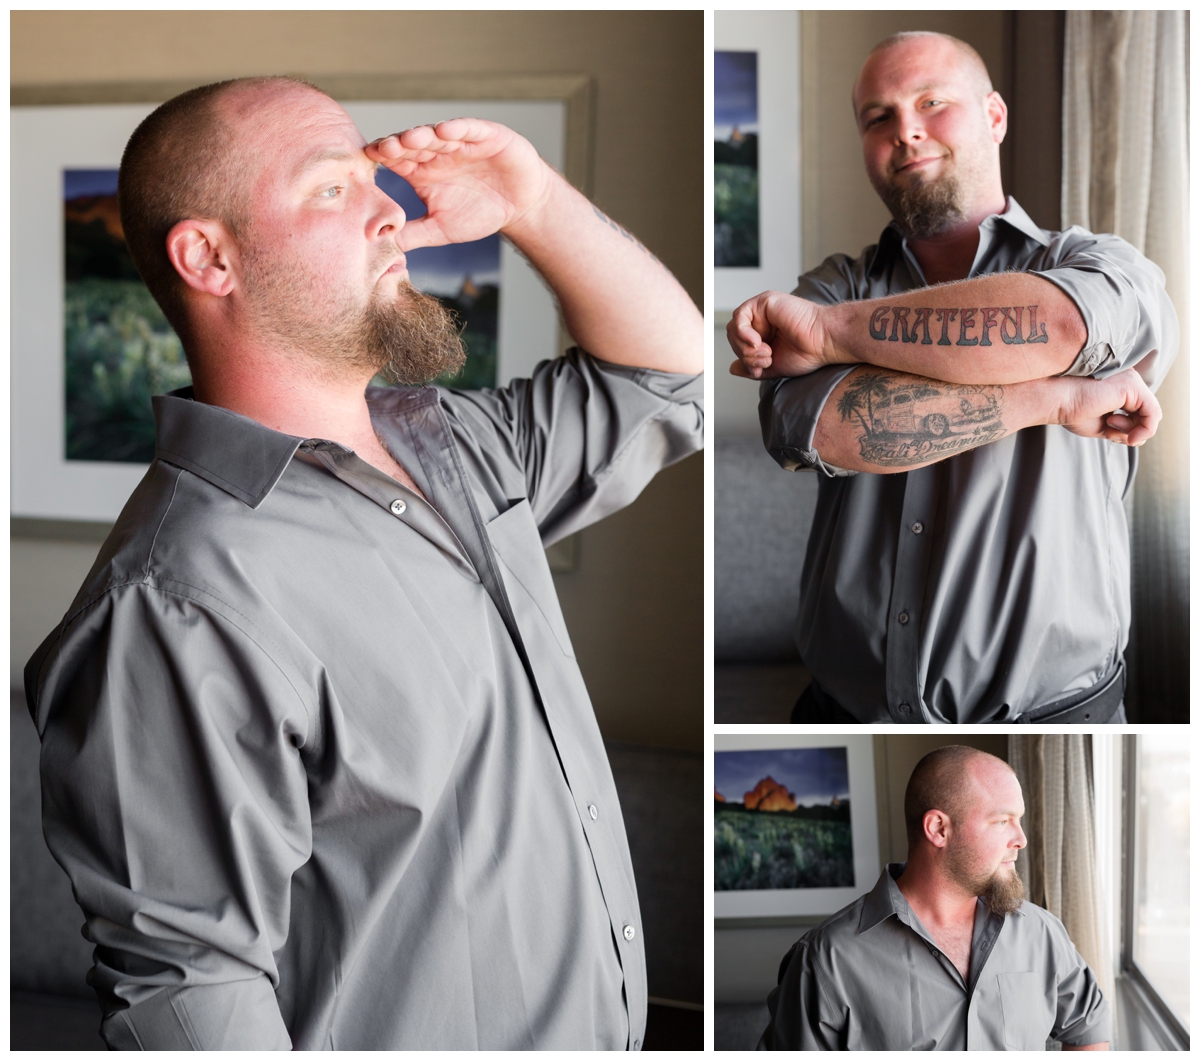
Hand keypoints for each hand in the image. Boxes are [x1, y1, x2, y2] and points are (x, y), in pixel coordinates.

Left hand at [365, 118, 552, 249]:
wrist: (520, 205)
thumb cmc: (480, 214)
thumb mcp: (441, 229)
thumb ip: (413, 234)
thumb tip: (381, 247)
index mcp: (421, 171)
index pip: (396, 161)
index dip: (383, 159)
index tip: (367, 162)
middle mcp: (437, 153)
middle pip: (413, 144)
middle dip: (399, 145)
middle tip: (384, 149)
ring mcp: (460, 142)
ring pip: (437, 135)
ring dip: (423, 135)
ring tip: (410, 138)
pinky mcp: (486, 136)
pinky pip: (469, 128)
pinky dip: (458, 128)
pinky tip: (446, 130)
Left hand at [727, 291, 834, 378]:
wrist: (824, 342)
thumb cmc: (807, 353)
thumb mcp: (773, 367)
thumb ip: (751, 367)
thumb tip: (732, 368)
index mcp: (764, 334)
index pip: (739, 346)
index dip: (744, 360)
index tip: (760, 370)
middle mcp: (762, 321)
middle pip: (734, 338)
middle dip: (745, 355)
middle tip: (766, 360)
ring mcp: (763, 310)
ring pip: (734, 328)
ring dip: (746, 346)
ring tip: (766, 352)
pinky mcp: (765, 301)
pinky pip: (740, 316)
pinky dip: (743, 332)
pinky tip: (758, 341)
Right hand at [1057, 368, 1161, 445]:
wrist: (1055, 400)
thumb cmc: (1070, 410)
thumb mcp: (1101, 426)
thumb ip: (1120, 430)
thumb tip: (1138, 439)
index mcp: (1119, 386)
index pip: (1139, 410)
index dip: (1130, 428)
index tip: (1111, 434)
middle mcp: (1128, 379)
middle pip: (1147, 411)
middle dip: (1133, 429)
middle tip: (1111, 432)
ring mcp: (1131, 380)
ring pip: (1152, 413)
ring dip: (1136, 430)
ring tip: (1111, 426)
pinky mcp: (1132, 386)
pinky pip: (1153, 413)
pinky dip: (1145, 430)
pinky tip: (1130, 436)